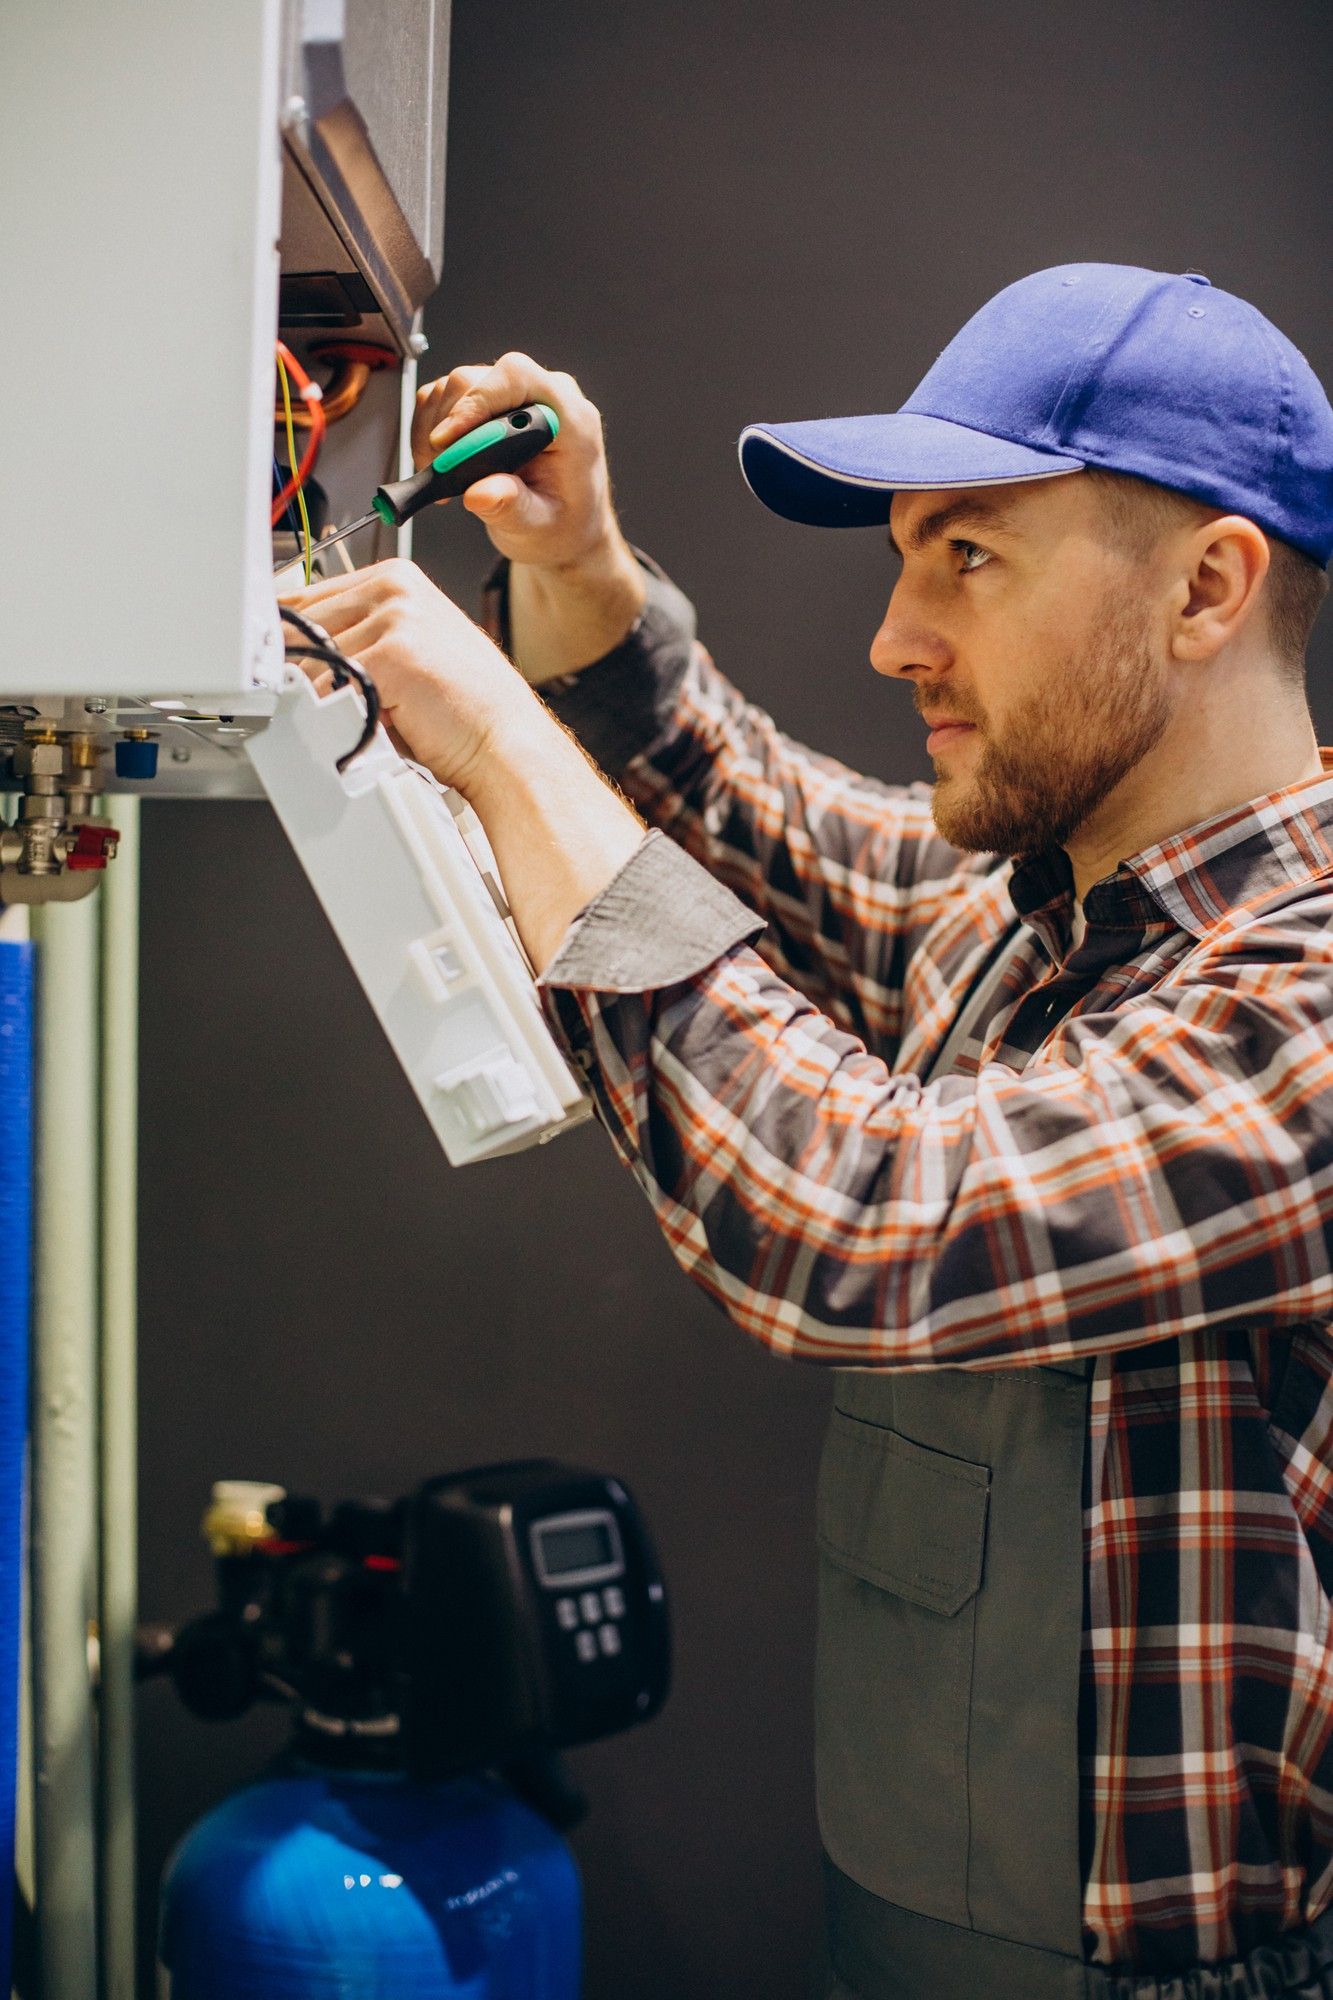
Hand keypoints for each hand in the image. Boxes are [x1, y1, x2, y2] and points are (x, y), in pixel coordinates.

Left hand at [277, 557, 645, 973]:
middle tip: (309, 705)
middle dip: (297, 670)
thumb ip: (360, 641)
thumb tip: (296, 656)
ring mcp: (393, 616)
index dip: (289, 639)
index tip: (275, 667)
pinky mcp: (390, 653)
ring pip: (311, 660)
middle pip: (302, 625)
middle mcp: (395, 588)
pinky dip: (333, 713)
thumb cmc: (466, 712)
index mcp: (398, 580)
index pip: (309, 598)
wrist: (507, 746)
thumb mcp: (410, 656)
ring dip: (320, 698)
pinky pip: (326, 686)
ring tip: (355, 720)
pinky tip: (363, 726)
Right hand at [413, 353, 646, 681]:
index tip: (451, 440)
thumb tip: (485, 492)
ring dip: (437, 428)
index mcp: (568, 417)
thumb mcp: (539, 530)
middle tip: (436, 465)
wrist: (569, 541)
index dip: (477, 402)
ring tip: (438, 475)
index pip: (517, 379)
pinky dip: (435, 432)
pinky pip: (450, 404)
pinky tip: (440, 470)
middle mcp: (545, 399)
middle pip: (480, 378)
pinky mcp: (491, 412)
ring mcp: (517, 402)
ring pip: (458, 387)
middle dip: (450, 419)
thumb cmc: (562, 535)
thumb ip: (513, 509)